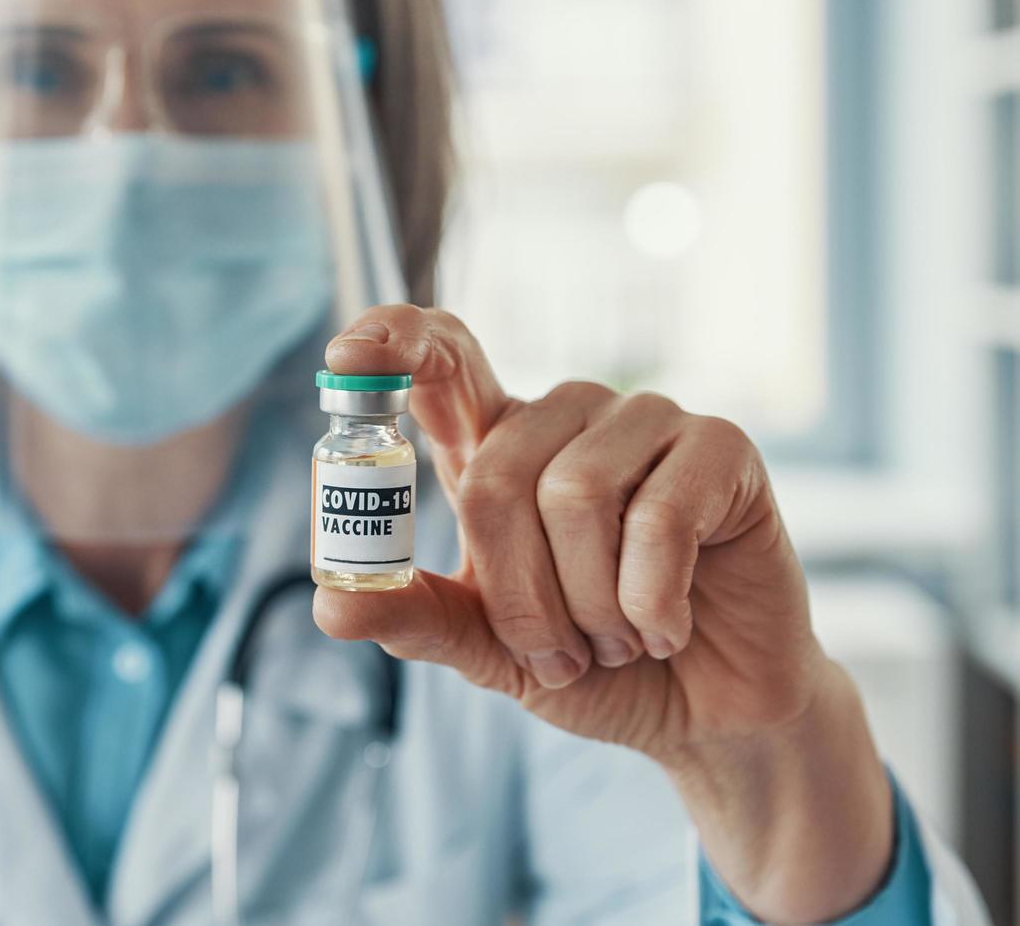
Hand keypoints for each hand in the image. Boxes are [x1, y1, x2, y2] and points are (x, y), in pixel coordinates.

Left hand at [314, 305, 892, 920]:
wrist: (703, 710)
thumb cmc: (588, 662)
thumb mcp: (485, 647)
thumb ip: (415, 617)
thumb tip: (332, 604)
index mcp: (499, 446)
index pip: (442, 358)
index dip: (394, 341)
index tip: (347, 354)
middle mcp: (565, 417)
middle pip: (497, 472)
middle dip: (517, 595)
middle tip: (556, 655)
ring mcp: (645, 421)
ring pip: (575, 493)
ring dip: (589, 606)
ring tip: (617, 639)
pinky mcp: (720, 446)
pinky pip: (658, 518)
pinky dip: (650, 602)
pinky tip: (669, 629)